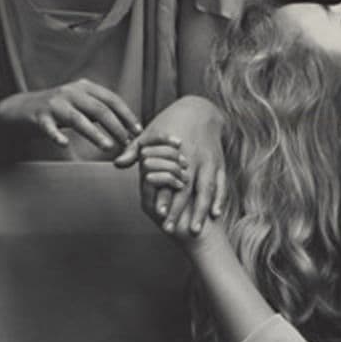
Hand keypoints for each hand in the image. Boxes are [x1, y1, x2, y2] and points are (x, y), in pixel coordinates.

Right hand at [0, 80, 141, 155]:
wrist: (24, 108)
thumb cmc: (61, 109)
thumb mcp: (83, 104)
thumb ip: (103, 112)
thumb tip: (130, 129)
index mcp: (84, 88)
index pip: (111, 99)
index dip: (127, 115)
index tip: (139, 131)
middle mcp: (70, 93)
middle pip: (99, 110)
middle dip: (116, 127)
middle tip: (128, 143)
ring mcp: (54, 104)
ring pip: (78, 119)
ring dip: (94, 133)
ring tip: (108, 146)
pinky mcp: (39, 117)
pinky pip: (49, 127)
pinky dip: (56, 135)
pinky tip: (64, 144)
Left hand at [116, 96, 227, 236]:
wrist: (201, 110)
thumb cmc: (171, 122)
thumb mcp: (150, 133)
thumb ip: (135, 150)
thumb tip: (118, 164)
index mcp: (177, 153)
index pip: (170, 181)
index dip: (166, 200)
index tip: (160, 217)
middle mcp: (195, 160)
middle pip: (189, 192)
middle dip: (182, 213)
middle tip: (173, 231)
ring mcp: (210, 163)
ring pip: (207, 192)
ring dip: (202, 212)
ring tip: (197, 230)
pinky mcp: (221, 165)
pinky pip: (222, 186)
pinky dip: (220, 200)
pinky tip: (216, 214)